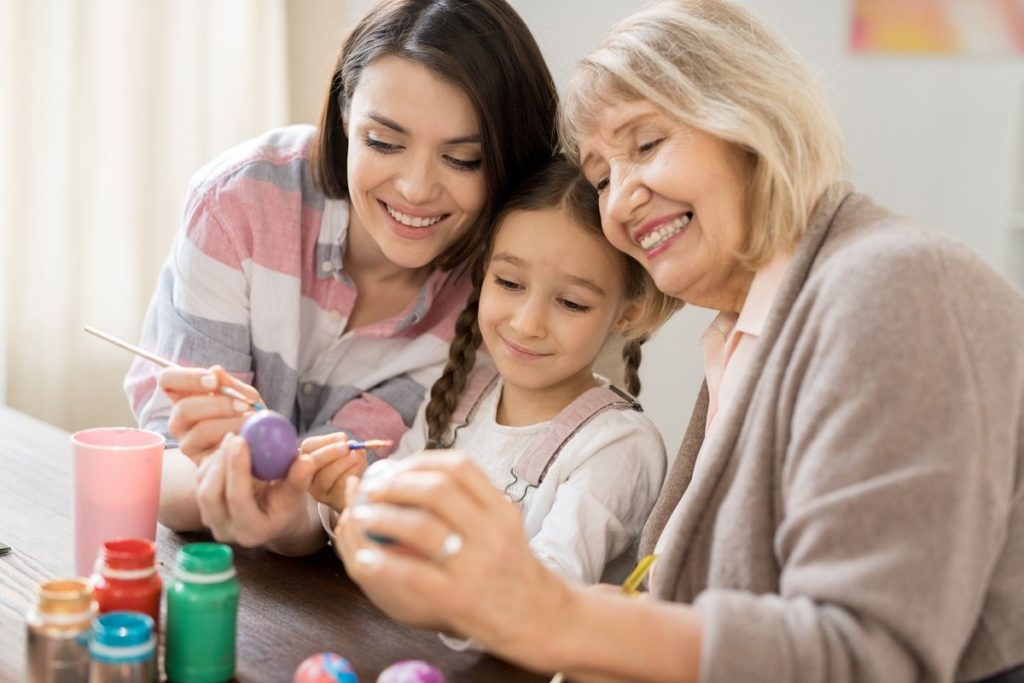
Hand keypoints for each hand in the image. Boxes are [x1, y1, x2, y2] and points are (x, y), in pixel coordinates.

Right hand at [161, 365, 263, 462]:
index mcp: (185, 396)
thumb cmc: (247, 415)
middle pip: (183, 408)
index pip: (168, 380)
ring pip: (200, 431)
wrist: (261, 444)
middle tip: (243, 404)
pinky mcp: (200, 462)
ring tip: (251, 420)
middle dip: (218, 405)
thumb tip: (215, 371)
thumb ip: (231, 385)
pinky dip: (234, 441)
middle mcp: (179, 419)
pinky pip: (213, 452)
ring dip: (230, 423)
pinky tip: (247, 436)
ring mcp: (186, 442)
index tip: (214, 381)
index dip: (188, 378)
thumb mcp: (245, 396)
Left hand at [195, 433, 316, 547]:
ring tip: (234, 438)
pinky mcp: (204, 507)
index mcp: (252, 530)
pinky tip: (228, 447)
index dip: (237, 469)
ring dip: (216, 458)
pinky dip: (212, 460)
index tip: (241, 440)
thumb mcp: (298, 493)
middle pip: (210, 495)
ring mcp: (212, 520)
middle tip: (234, 436)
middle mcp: (226, 529)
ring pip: (202, 485)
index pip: (237, 500)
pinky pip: (200, 480)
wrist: (275, 517)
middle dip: (220, 462)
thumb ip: (300, 478)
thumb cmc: (288, 504)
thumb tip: (306, 461)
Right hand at [301, 432, 367, 510]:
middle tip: (346, 447)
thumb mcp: (346, 453)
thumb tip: (353, 444)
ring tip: (356, 457)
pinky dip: (350, 474)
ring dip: (342, 464)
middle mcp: (308, 475)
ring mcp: (318, 490)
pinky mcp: (331, 501)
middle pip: (312, 463)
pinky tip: (359, 466)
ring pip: (325, 477)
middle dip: (330, 452)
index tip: (343, 437)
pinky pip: (338, 487)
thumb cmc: (348, 466)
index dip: (325, 441)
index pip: (308, 446)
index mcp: (308, 457)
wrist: (356, 489)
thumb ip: (346, 447)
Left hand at [333, 451, 574, 663]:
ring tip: (361, 517)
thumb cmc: (513, 570)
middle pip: (437, 491)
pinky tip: (365, 558)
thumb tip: (418, 474)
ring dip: (383, 518)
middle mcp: (492, 533)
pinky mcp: (460, 598)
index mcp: (502, 510)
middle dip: (395, 485)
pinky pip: (414, 575)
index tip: (395, 466)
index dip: (420, 461)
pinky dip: (384, 564)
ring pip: (421, 528)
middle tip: (371, 489)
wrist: (540, 619)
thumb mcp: (505, 526)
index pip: (460, 467)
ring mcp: (476, 566)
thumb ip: (473, 501)